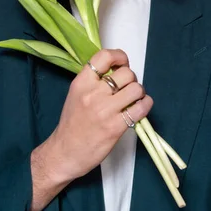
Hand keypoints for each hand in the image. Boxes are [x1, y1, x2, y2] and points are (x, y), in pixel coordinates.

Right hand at [42, 48, 152, 183]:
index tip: (122, 63)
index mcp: (81, 82)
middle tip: (126, 88)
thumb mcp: (76, 94)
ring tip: (133, 99)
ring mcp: (105, 110)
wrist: (65, 153)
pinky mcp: (116, 127)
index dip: (119, 56)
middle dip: (131, 79)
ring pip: (136, 88)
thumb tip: (117, 71)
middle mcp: (93, 93)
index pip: (104, 56)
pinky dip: (145, 105)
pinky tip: (140, 108)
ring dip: (139, 93)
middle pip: (126, 73)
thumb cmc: (71, 124)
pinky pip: (141, 108)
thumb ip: (93, 81)